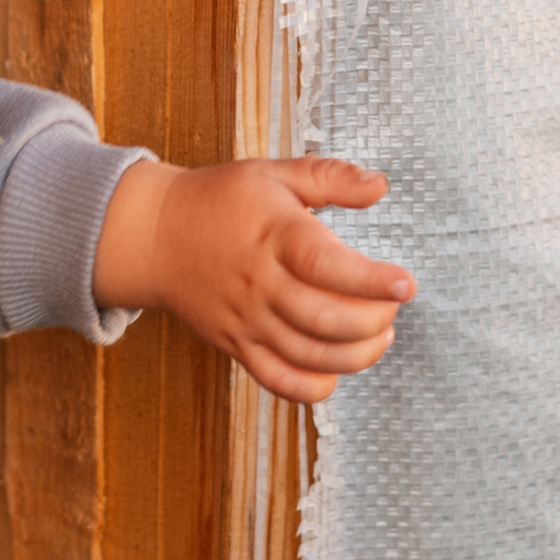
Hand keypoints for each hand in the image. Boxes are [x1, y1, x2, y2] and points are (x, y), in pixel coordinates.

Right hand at [92, 157, 413, 402]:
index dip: (370, 280)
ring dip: (356, 355)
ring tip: (379, 336)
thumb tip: (379, 185)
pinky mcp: (236, 345)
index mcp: (273, 236)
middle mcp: (259, 283)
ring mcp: (247, 320)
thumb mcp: (273, 173)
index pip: (325, 265)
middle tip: (392, 307)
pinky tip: (336, 369)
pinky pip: (277, 380)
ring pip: (308, 354)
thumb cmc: (218, 201)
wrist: (155, 235)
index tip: (405, 284)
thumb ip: (329, 178)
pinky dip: (313, 386)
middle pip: (323, 318)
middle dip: (372, 320)